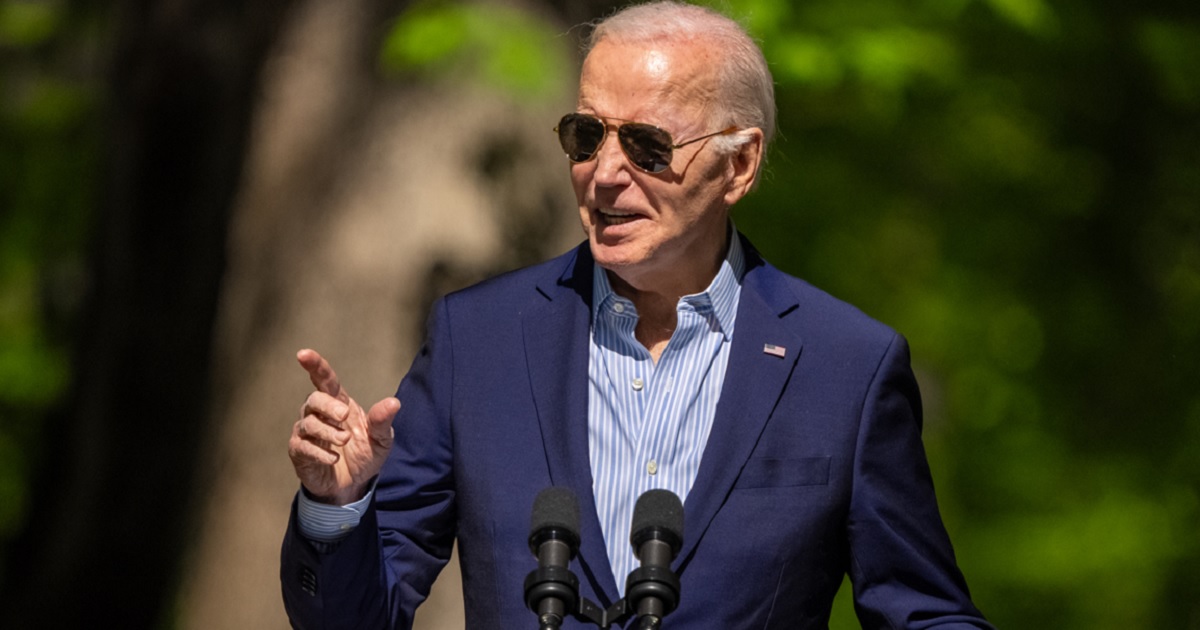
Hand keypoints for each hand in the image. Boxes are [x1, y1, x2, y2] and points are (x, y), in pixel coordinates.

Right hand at [289, 349, 398, 504]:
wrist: (353, 486)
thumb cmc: (365, 455)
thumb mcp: (381, 440)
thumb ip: (383, 421)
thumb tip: (394, 402)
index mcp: (339, 404)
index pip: (325, 380)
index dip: (315, 366)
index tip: (303, 354)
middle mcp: (319, 414)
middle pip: (313, 399)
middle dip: (327, 406)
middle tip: (344, 417)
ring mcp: (306, 432)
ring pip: (308, 423)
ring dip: (328, 432)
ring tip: (344, 442)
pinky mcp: (299, 451)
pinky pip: (302, 445)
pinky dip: (320, 452)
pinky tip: (333, 458)